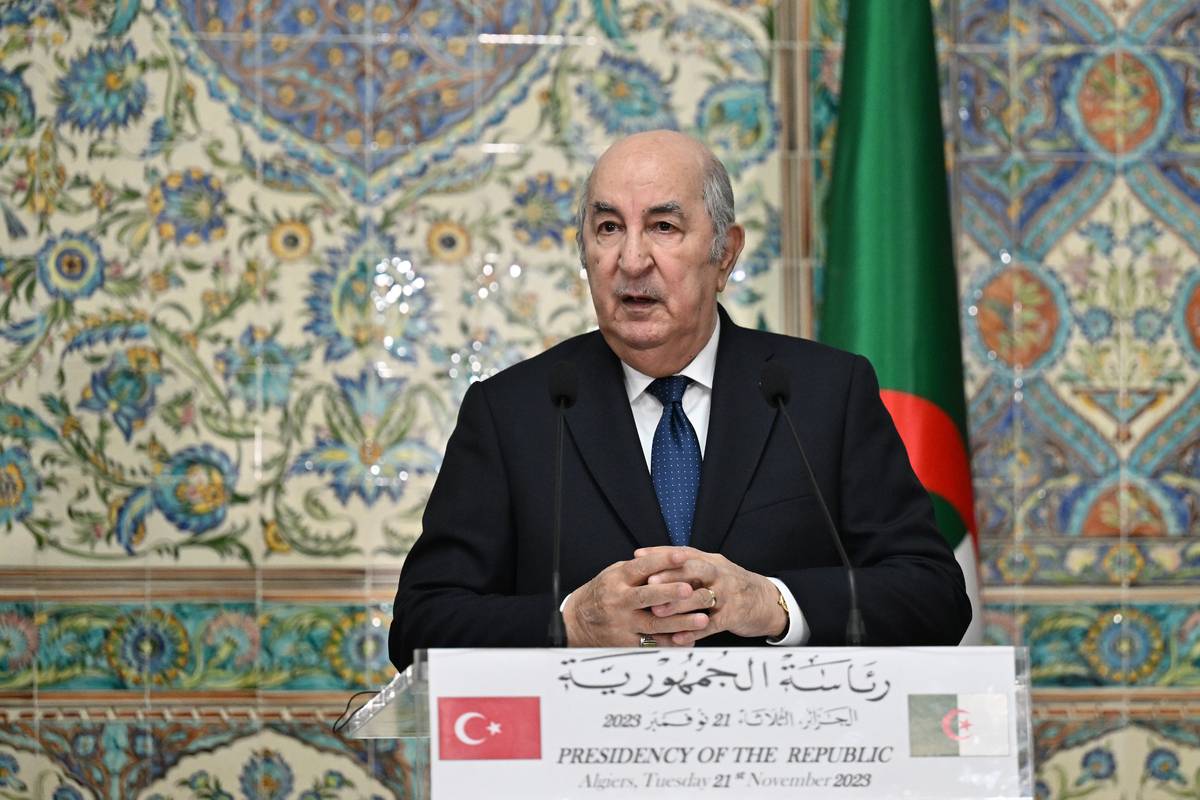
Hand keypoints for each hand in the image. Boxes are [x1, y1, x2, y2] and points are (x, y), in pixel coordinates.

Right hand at [563, 549, 711, 646]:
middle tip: (691, 589)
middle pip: (647, 597)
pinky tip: (690, 640)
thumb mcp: (612, 574)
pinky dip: (672, 643)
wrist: (575, 623)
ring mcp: (622, 624)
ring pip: (654, 625)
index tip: (682, 555)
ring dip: (680, 623)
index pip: (641, 567)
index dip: (662, 560)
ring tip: (702, 620)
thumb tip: (667, 558)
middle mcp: (618, 602)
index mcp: (616, 580)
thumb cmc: (600, 594)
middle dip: (670, 593)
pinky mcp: (625, 643)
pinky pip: (652, 645)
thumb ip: (637, 569)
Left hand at [636, 546, 786, 644]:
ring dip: (679, 605)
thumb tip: (652, 562)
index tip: (638, 556)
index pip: (685, 552)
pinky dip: (695, 631)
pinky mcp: (735, 615)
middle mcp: (720, 573)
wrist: (767, 601)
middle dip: (670, 575)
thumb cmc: (731, 585)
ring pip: (702, 597)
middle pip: (695, 570)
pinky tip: (678, 638)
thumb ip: (689, 566)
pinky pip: (713, 624)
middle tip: (648, 583)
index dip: (661, 553)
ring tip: (657, 612)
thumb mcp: (713, 570)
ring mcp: (729, 594)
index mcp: (712, 561)